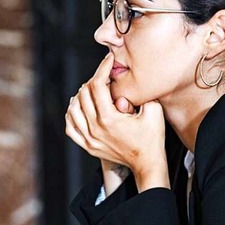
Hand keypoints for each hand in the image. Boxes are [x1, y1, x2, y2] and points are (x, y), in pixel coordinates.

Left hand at [65, 53, 168, 191]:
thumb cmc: (152, 138)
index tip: (108, 61)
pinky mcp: (87, 146)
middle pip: (83, 94)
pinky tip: (79, 106)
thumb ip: (138, 97)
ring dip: (81, 95)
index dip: (102, 68)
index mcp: (109, 119)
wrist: (147, 164)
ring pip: (73, 109)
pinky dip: (72, 113)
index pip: (97, 85)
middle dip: (93, 80)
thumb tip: (120, 92)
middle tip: (104, 76)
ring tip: (92, 89)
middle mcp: (95, 129)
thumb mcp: (153, 112)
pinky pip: (70, 126)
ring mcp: (89, 139)